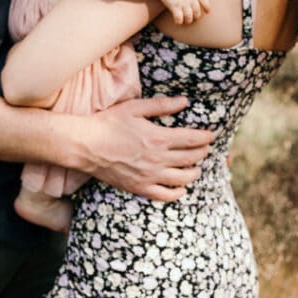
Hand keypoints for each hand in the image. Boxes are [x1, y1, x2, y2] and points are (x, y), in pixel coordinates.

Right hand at [79, 95, 214, 200]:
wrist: (85, 146)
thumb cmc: (108, 123)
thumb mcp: (135, 108)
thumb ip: (162, 105)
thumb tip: (184, 101)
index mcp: (159, 138)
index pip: (192, 139)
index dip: (205, 137)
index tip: (211, 135)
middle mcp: (158, 159)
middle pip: (191, 158)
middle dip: (202, 152)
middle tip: (206, 148)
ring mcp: (150, 176)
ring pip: (183, 178)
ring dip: (194, 172)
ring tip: (196, 167)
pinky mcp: (139, 188)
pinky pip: (165, 195)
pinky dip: (177, 192)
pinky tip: (180, 187)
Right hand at [159, 0, 209, 25]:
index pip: (204, 0)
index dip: (207, 7)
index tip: (208, 12)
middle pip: (197, 10)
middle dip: (196, 16)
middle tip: (194, 19)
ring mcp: (183, 2)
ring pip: (189, 16)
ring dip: (188, 20)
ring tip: (186, 22)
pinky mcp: (174, 6)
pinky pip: (179, 18)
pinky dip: (179, 21)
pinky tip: (177, 22)